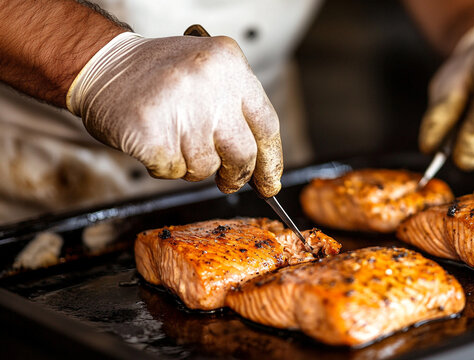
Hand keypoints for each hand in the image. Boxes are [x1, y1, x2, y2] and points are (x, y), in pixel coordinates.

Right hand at [67, 32, 281, 196]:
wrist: (101, 65)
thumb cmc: (156, 75)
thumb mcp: (207, 72)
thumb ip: (235, 110)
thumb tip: (261, 165)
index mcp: (230, 65)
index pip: (266, 124)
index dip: (271, 159)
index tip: (270, 181)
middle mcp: (211, 84)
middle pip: (244, 154)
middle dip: (237, 176)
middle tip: (228, 182)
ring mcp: (183, 110)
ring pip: (206, 168)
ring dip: (192, 166)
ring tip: (175, 141)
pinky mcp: (154, 134)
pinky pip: (174, 171)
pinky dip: (165, 167)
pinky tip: (155, 143)